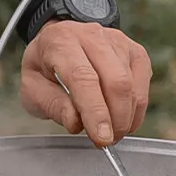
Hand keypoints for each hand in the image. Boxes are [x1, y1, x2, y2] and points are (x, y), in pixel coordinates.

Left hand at [21, 20, 151, 145]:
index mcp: (61, 42)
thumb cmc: (45, 66)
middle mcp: (92, 36)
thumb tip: (76, 122)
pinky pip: (142, 84)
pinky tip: (123, 119)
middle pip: (116, 81)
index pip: (83, 78)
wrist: (59, 40)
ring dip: (125, 116)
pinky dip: (136, 109)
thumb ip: (53, 105)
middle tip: (106, 140)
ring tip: (111, 131)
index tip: (101, 137)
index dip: (95, 111)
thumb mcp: (32, 88)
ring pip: (131, 84)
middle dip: (115, 119)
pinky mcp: (134, 51)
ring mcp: (117, 41)